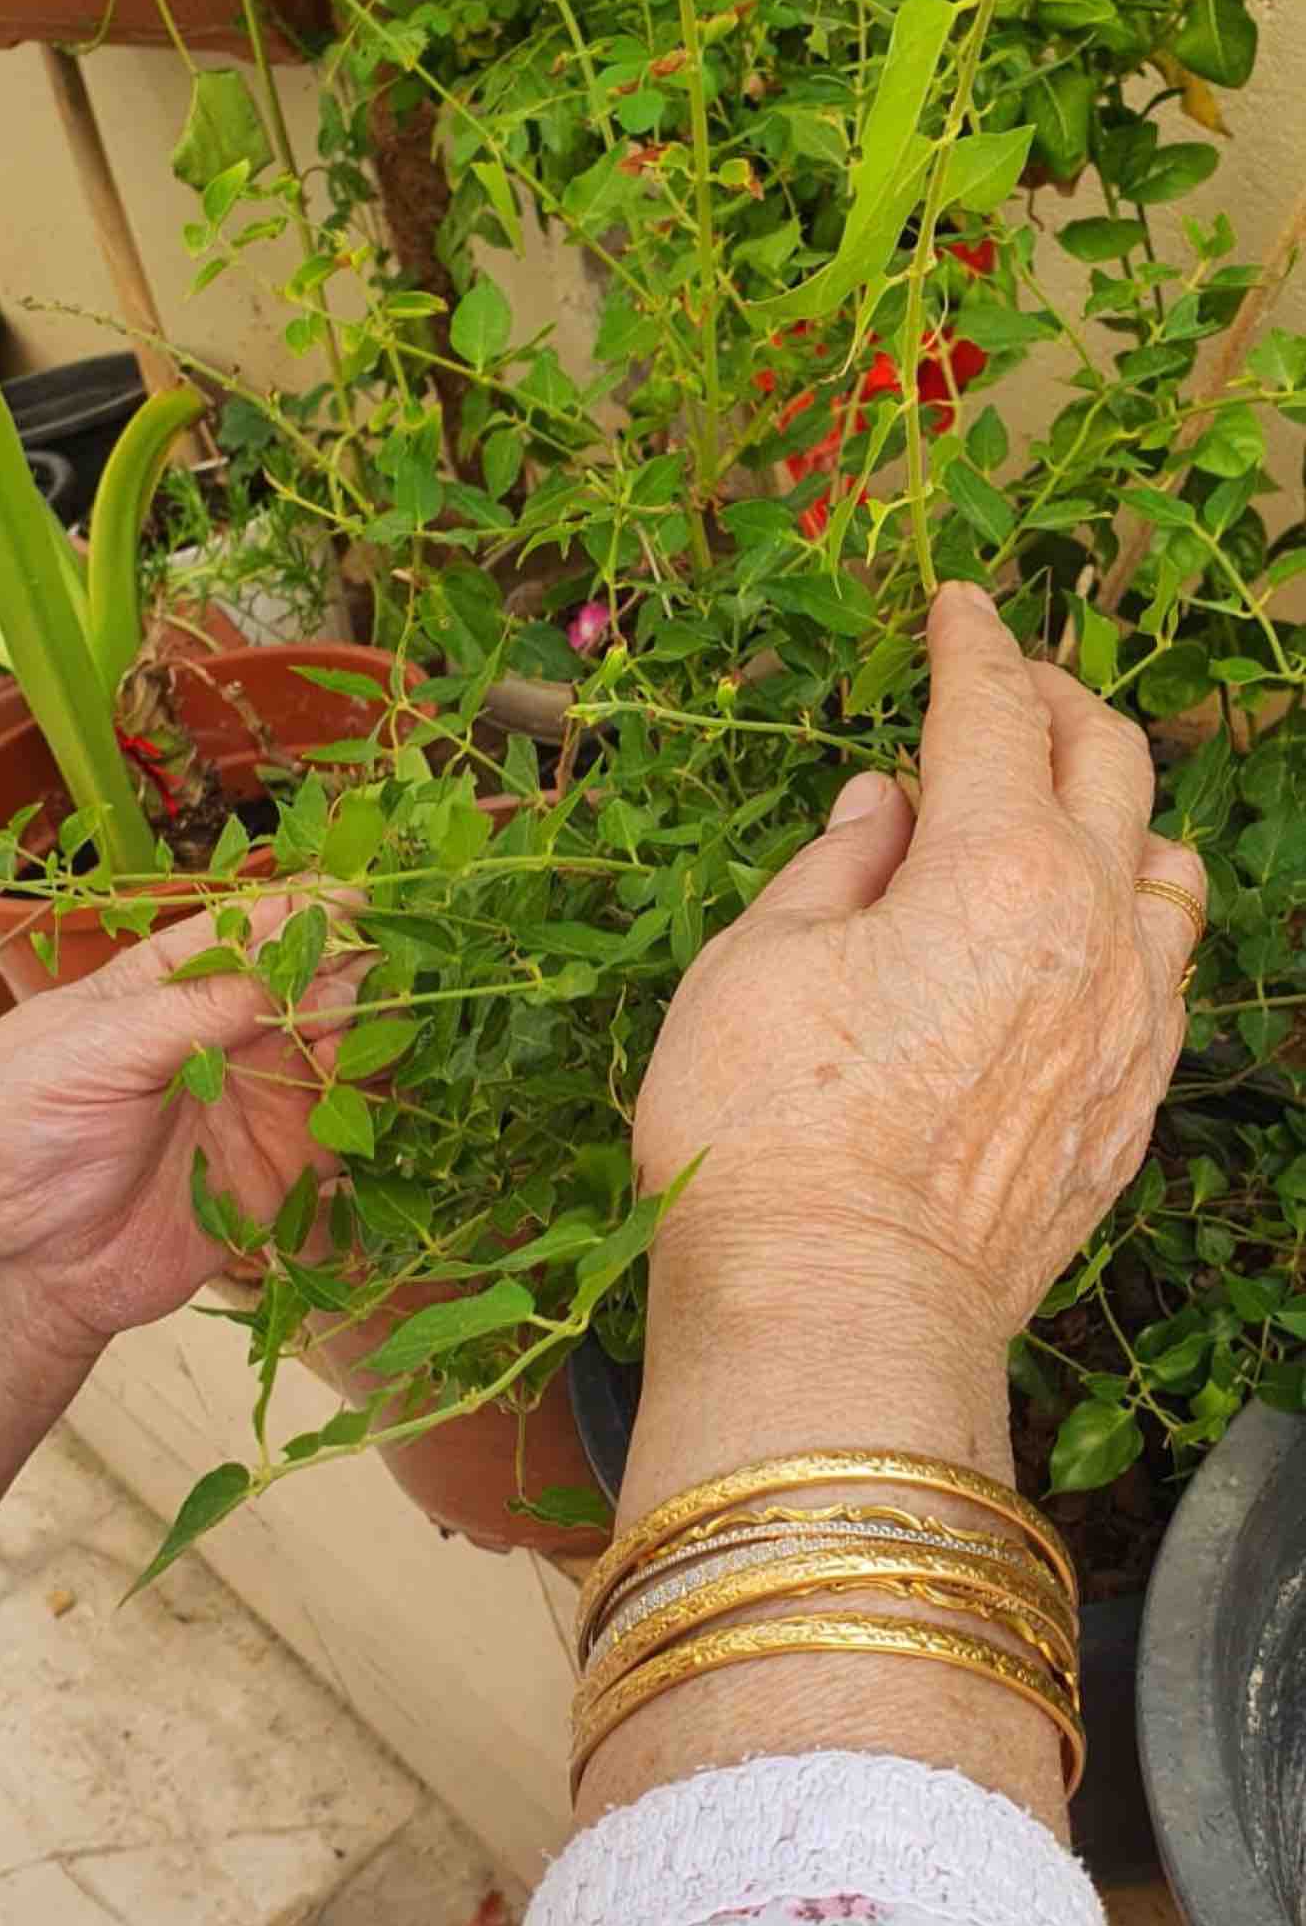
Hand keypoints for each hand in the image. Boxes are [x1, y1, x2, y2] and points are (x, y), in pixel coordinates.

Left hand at [0, 897, 364, 1505]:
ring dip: (361, 1039)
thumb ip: (196, 1010)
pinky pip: (340, 1137)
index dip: (301, 912)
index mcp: (167, 987)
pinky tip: (373, 1098)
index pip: (247, 931)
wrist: (18, 1262)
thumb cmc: (22, 1128)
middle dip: (342, 975)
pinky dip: (369, 1114)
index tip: (351, 901)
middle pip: (305, 989)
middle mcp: (221, 1038)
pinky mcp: (276, 1174)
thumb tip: (288, 968)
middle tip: (359, 978)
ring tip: (360, 1036)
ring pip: (334, 1056)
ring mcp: (253, 1104)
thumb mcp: (97, 1048)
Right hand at [581, 585, 1205, 1828]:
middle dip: (1060, 704)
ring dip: (1120, 819)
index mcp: (993, 868)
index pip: (995, 712)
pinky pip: (1166, 981)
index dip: (973, 643)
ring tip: (1060, 817)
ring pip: (1170, 877)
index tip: (959, 605)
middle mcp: (1090, 931)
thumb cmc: (764, 1136)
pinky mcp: (1130, 1117)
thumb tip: (887, 807)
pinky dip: (1130, 925)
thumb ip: (835, 864)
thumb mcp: (755, 964)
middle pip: (1112, 768)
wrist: (837, 1320)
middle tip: (1007, 687)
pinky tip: (1078, 941)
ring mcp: (1129, 1030)